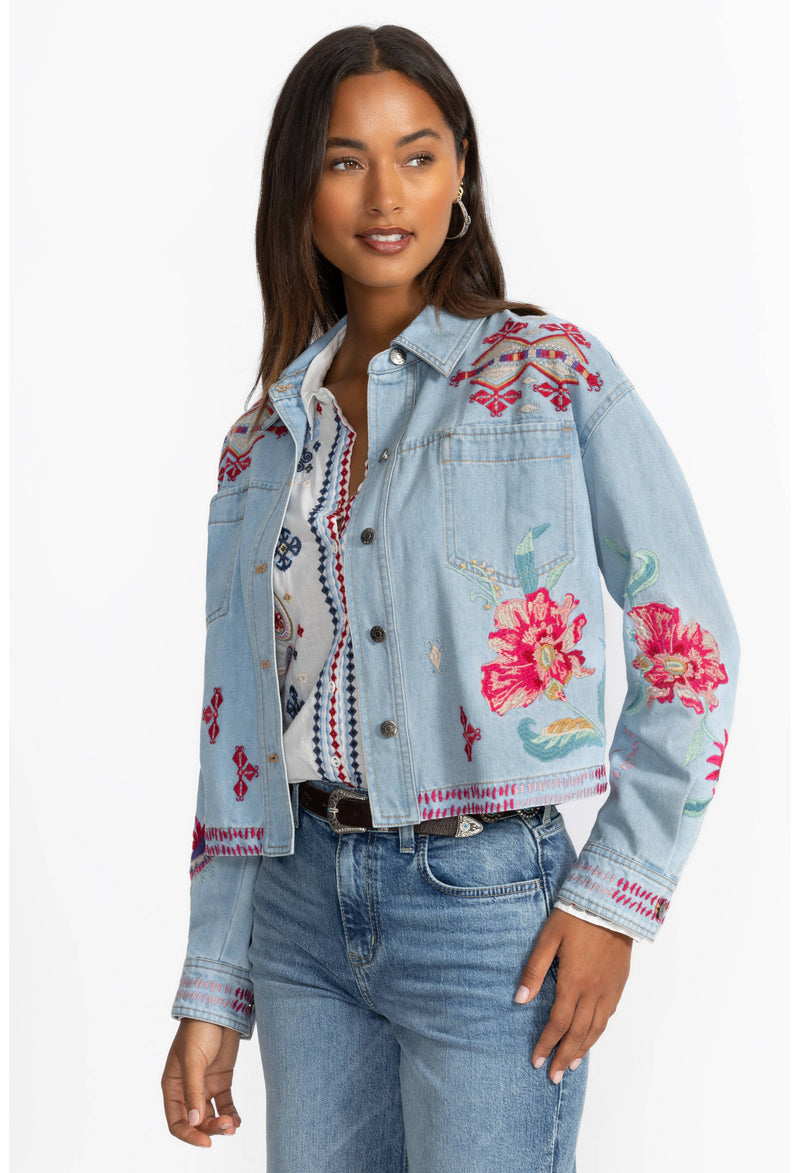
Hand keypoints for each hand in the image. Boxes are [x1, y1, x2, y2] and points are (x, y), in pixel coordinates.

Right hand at [161, 1018, 241, 1145]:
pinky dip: (230, 1114)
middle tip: (226, 1127)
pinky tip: (237, 1120)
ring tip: (233, 1125)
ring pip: (211, 1115)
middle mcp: (187, 1089)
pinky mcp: (221, 1080)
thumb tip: (194, 1122)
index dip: (189, 1135)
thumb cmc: (198, 1030)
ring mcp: (205, 1086)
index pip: (176, 1121)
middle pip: (196, 1121)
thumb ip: (193, 1091)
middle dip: (210, 1128)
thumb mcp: (193, 1061)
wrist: (219, 1009)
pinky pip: (225, 1104)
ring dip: (221, 1124)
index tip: (206, 1143)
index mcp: (172, 1086)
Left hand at [515, 908, 631, 1082]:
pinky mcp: (620, 982)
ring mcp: (610, 989)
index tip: (536, 1061)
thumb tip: (519, 1000)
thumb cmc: (576, 917)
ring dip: (583, 1049)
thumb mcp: (548, 939)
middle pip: (579, 1033)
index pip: (558, 1023)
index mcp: (574, 982)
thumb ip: (534, 971)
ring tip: (570, 1064)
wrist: (612, 903)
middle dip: (564, 1056)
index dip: (547, 1044)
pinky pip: (609, 1014)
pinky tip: (592, 1035)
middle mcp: (594, 991)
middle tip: (553, 1076)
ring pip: (596, 1028)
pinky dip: (598, 1031)